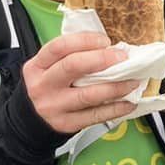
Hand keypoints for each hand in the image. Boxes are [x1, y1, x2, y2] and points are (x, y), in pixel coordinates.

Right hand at [20, 30, 142, 134]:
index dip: (85, 41)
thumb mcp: (49, 68)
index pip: (60, 47)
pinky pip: (96, 115)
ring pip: (88, 94)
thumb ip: (72, 56)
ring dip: (115, 87)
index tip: (105, 41)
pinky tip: (128, 103)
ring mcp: (54, 106)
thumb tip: (111, 50)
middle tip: (123, 58)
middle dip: (102, 59)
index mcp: (38, 66)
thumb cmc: (49, 87)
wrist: (32, 121)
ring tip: (132, 81)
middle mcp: (43, 85)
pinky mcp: (66, 123)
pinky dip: (116, 108)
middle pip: (72, 66)